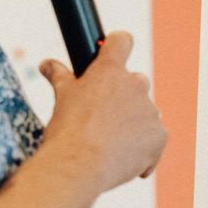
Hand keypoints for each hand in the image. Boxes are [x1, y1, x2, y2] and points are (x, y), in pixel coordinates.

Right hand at [39, 31, 166, 190]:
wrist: (79, 166)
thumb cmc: (67, 131)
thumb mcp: (62, 98)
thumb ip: (60, 76)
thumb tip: (47, 64)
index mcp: (109, 70)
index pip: (121, 41)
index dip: (117, 45)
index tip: (111, 52)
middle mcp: (135, 85)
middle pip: (136, 81)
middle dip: (124, 95)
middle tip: (103, 116)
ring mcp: (150, 111)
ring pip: (145, 112)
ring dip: (133, 123)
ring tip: (110, 143)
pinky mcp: (159, 136)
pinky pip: (154, 138)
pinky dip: (143, 148)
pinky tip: (122, 159)